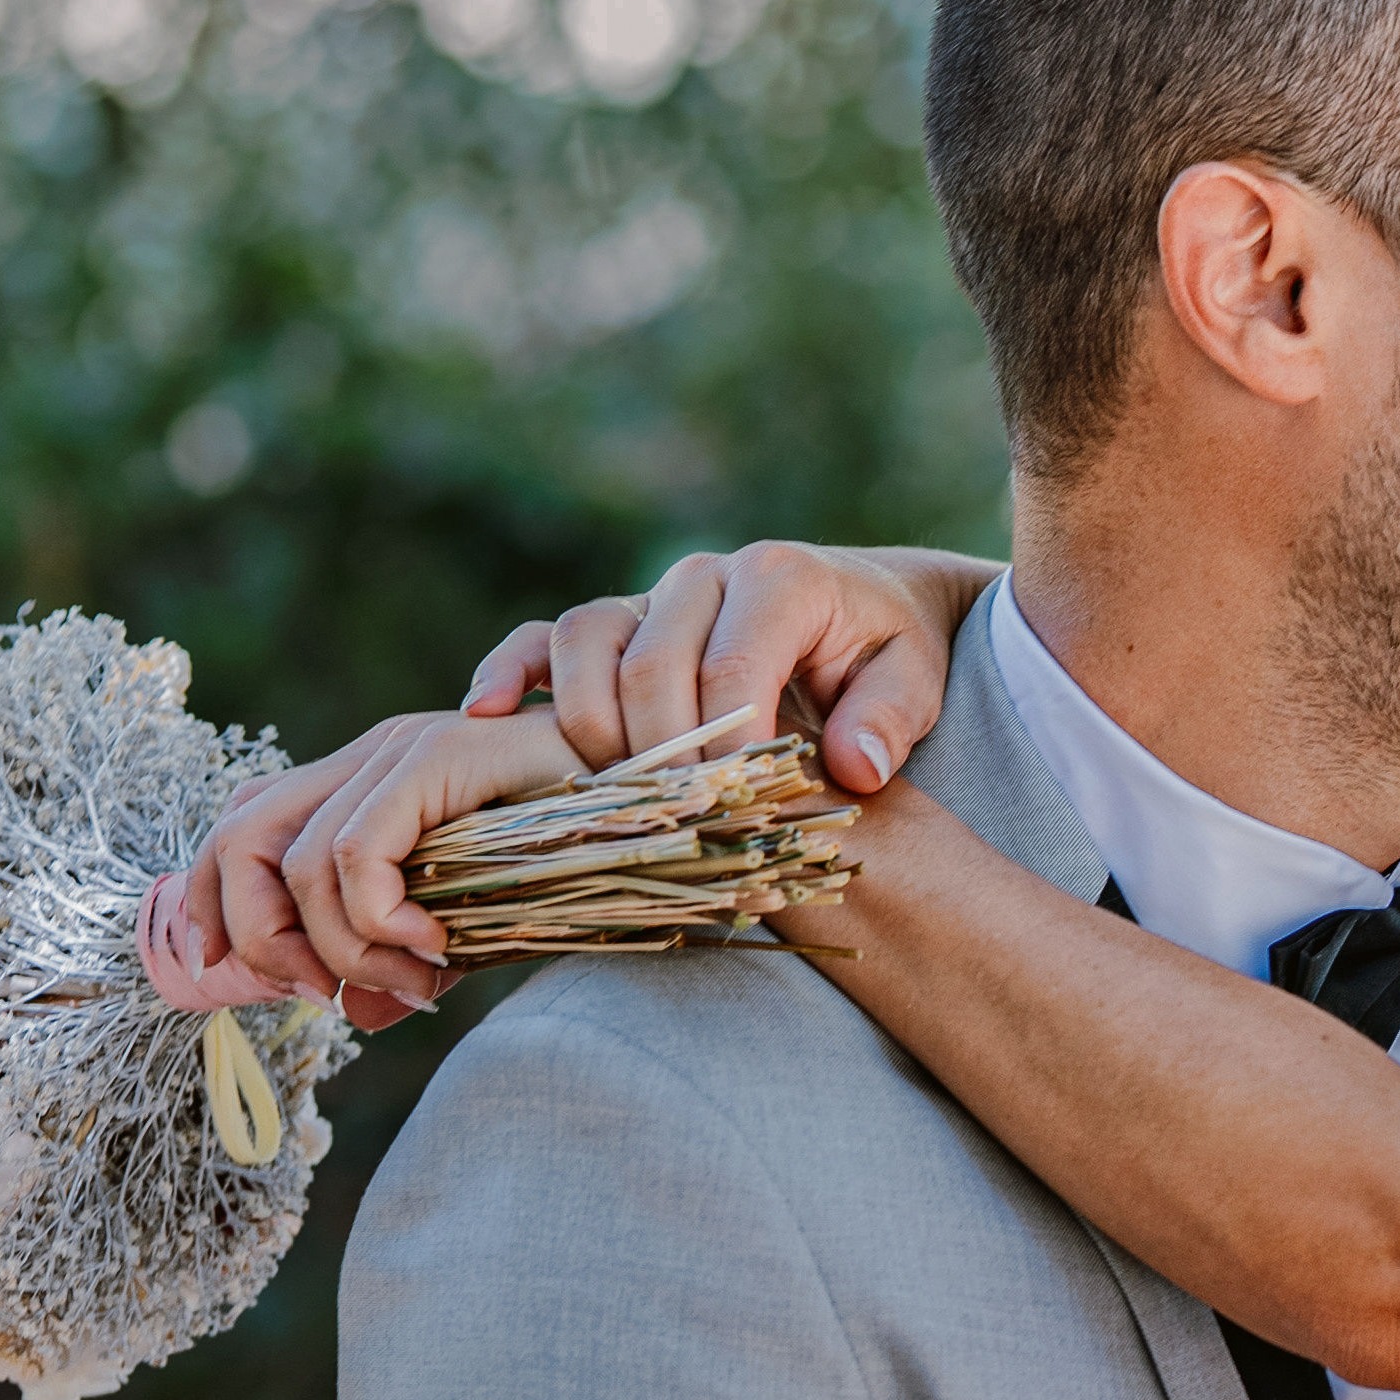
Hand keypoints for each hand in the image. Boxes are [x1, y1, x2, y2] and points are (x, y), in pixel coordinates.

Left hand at [180, 709, 585, 1027]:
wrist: (665, 799)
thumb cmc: (587, 853)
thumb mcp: (482, 916)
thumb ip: (411, 957)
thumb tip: (356, 1015)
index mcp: (368, 779)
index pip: (244, 826)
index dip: (214, 900)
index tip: (237, 974)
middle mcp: (371, 755)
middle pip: (239, 835)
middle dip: (255, 934)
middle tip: (323, 993)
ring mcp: (401, 750)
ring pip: (296, 862)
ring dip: (341, 948)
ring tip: (413, 982)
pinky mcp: (437, 758)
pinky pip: (357, 855)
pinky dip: (378, 920)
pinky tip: (435, 946)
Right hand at [463, 542, 998, 796]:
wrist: (870, 602)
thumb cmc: (891, 648)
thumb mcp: (916, 676)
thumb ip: (890, 717)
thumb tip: (852, 769)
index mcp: (778, 580)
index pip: (727, 671)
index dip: (722, 751)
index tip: (731, 815)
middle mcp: (703, 576)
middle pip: (649, 666)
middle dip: (658, 754)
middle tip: (674, 823)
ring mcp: (651, 596)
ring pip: (586, 644)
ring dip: (591, 726)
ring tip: (612, 795)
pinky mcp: (619, 623)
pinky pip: (547, 637)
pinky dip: (511, 670)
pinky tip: (484, 715)